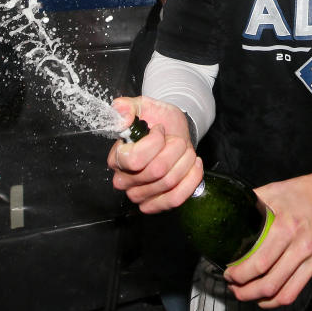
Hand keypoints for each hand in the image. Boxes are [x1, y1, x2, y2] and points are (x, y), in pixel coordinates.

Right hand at [107, 95, 202, 212]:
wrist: (174, 133)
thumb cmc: (158, 121)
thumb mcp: (145, 105)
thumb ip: (128, 106)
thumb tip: (120, 114)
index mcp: (116, 158)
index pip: (135, 160)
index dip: (155, 142)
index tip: (160, 129)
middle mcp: (124, 180)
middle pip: (156, 171)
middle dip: (175, 149)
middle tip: (177, 139)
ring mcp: (139, 195)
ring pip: (169, 182)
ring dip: (185, 161)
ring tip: (186, 149)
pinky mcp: (156, 205)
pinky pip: (176, 198)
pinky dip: (191, 180)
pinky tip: (194, 164)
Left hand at [224, 170, 311, 307]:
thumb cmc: (301, 192)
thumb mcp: (273, 190)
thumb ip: (251, 204)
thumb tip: (229, 211)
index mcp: (286, 227)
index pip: (259, 263)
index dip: (240, 275)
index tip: (229, 274)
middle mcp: (302, 246)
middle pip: (270, 284)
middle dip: (246, 293)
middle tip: (235, 289)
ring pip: (286, 294)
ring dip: (263, 301)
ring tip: (251, 296)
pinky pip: (300, 287)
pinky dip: (282, 295)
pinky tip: (271, 292)